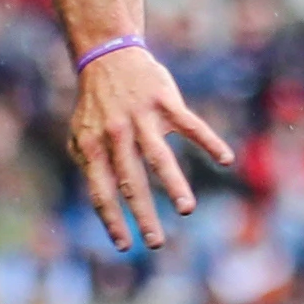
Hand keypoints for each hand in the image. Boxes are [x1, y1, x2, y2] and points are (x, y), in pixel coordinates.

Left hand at [69, 46, 234, 251]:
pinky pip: (190, 125)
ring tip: (186, 210)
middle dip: (143, 215)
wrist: (108, 56)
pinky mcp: (166, 103)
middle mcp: (116, 135)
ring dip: (174, 185)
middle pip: (131, 181)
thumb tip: (99, 197)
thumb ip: (86, 163)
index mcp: (94, 146)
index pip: (101, 191)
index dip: (112, 219)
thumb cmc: (96, 103)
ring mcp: (142, 118)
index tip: (125, 246)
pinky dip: (209, 141)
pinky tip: (224, 159)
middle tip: (156, 243)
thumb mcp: (79, 132)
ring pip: (159, 157)